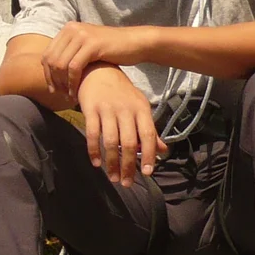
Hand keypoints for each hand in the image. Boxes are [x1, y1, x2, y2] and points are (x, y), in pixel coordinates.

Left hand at [42, 22, 130, 97]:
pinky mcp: (92, 45)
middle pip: (51, 60)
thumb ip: (70, 53)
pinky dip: (72, 82)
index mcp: (68, 29)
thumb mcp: (87, 47)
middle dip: (53, 80)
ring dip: (62, 83)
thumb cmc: (112, 50)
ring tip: (68, 95)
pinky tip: (76, 92)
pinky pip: (74, 67)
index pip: (47, 54)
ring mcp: (81, 35)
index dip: (47, 74)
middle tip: (60, 95)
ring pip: (60, 64)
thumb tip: (51, 71)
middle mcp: (72, 29)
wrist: (135, 43)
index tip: (54, 90)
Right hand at [78, 64, 164, 186]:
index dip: (149, 155)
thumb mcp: (139, 107)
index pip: (149, 135)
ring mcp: (107, 109)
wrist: (98, 70)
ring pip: (111, 141)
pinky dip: (94, 150)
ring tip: (113, 178)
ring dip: (112, 162)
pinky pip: (92, 134)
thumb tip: (163, 151)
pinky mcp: (90, 109)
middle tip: (127, 183)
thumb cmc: (122, 93)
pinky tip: (97, 163)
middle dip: (128, 165)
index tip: (147, 172)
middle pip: (130, 142)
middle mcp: (126, 109)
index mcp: (141, 109)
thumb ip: (149, 130)